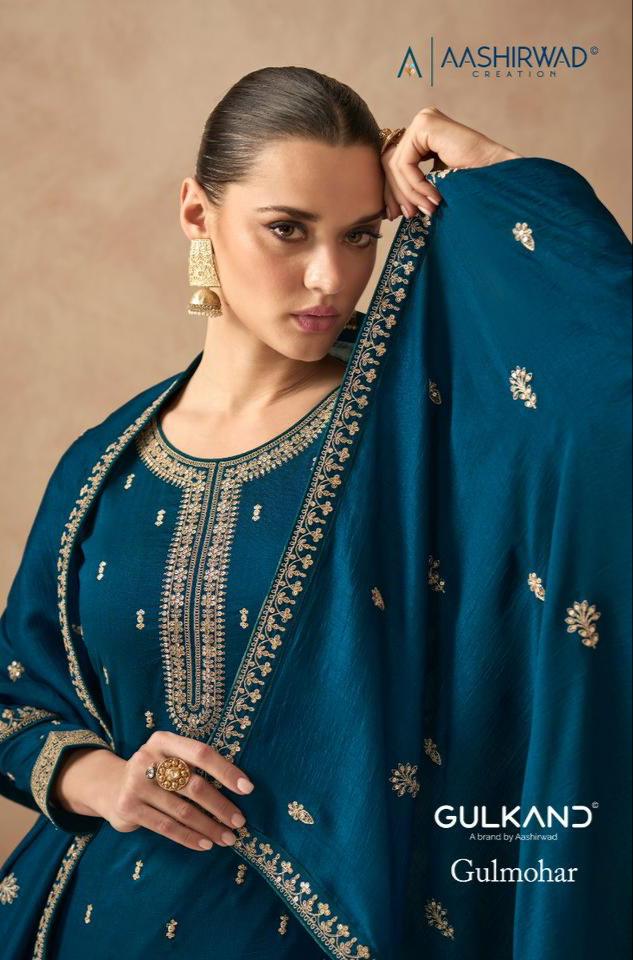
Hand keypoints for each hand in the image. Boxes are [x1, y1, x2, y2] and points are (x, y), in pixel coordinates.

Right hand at [94, 730, 253, 851]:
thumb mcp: (169, 757)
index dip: (225, 771)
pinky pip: (166, 827)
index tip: (247, 788)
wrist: (110, 786)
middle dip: (220, 806)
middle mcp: (148, 758)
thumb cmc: (155, 772)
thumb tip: (239, 787)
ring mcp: (136, 784)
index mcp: (164, 740)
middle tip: (239, 822)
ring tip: (227, 837)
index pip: (201, 753)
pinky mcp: (129, 808)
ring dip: (209, 827)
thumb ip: (194, 765)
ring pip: (182, 810)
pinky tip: (205, 844)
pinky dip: (189, 837)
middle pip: (193, 785)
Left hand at [381, 106, 521, 218]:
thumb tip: (386, 210)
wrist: (496, 181)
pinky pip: (405, 162)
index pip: (394, 164)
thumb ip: (410, 189)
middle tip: (409, 215)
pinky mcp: (426, 125)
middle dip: (397, 194)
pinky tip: (434, 196)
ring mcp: (424, 120)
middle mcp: (421, 123)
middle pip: (391, 162)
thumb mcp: (432, 188)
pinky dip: (416, 184)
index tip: (397, 216)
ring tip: (427, 209)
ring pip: (395, 164)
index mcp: (422, 136)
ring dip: (410, 192)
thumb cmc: (470, 187)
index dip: (392, 192)